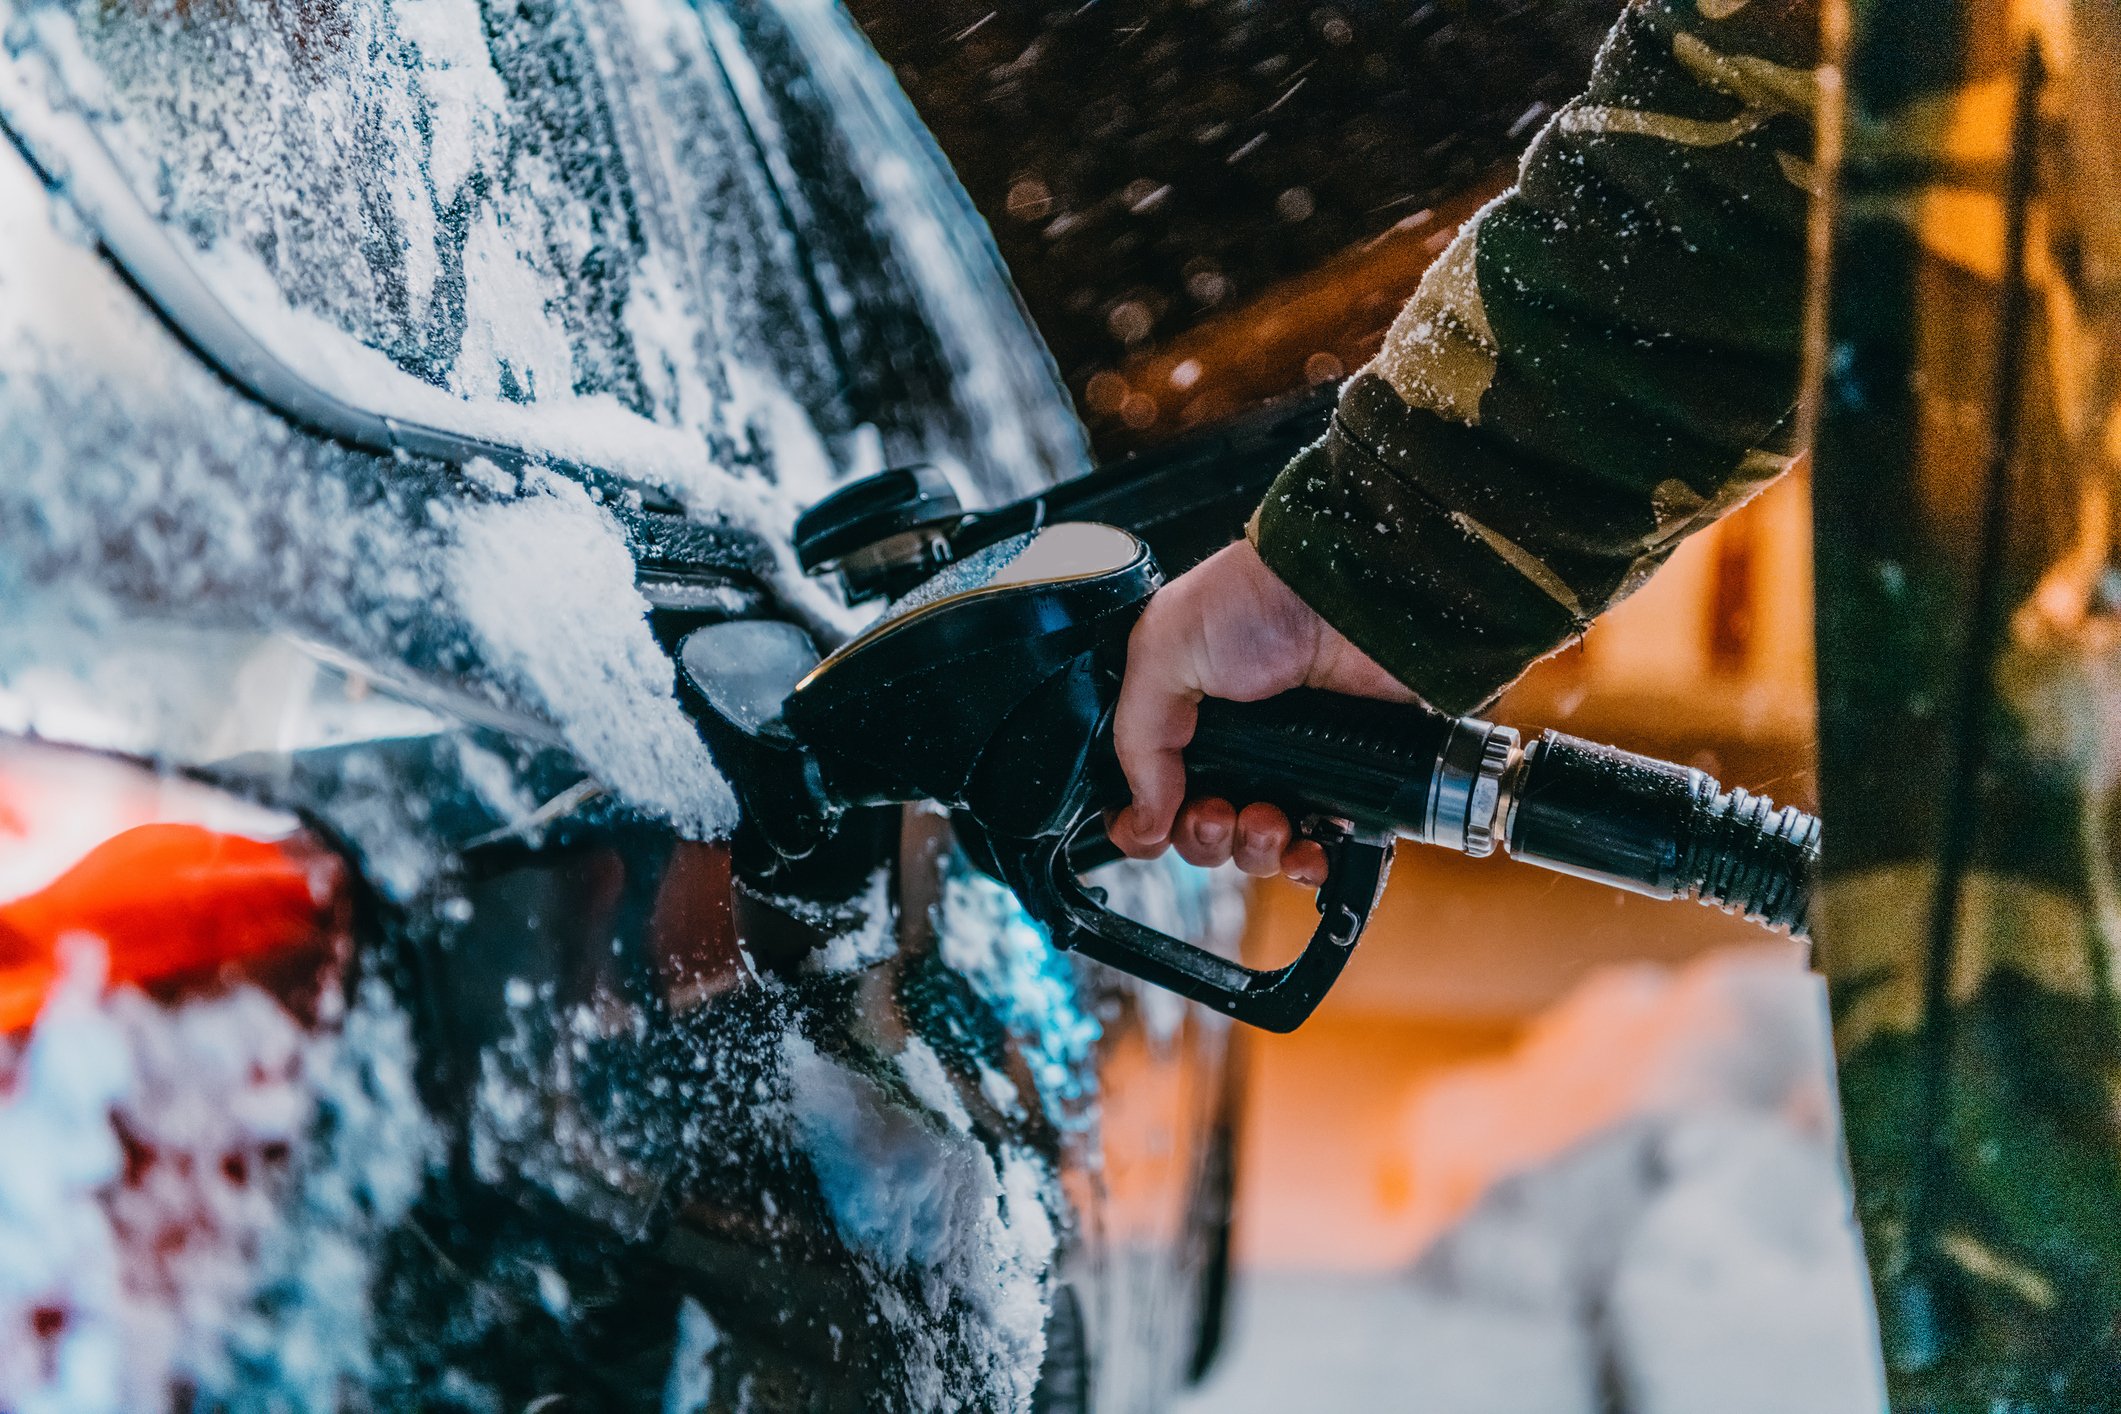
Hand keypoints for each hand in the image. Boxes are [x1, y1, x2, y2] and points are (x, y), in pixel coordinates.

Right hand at [1107, 540, 1411, 882]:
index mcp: (1183, 717)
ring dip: (1252, 848)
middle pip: (1200, 831)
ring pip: (1255, 849)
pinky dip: (1307, 863)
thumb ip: (1136, 740)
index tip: (1150, 828)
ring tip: (1265, 817)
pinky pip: (1320, 850)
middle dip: (1201, 836)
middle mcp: (1233, 747)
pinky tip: (1304, 846)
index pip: (1150, 793)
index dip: (1145, 821)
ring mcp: (1289, 767)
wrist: (1342, 596)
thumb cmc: (1256, 600)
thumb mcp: (1161, 651)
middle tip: (1213, 812)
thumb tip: (1140, 817)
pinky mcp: (1342, 783)